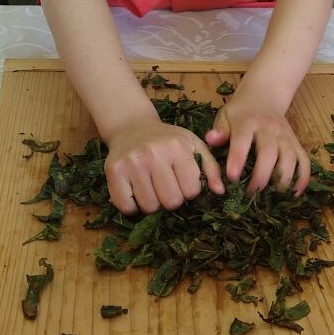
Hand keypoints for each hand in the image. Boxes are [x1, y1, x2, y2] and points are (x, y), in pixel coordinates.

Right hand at [104, 116, 224, 213]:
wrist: (132, 127)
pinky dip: (132, 207)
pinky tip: (137, 194)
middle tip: (167, 188)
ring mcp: (131, 163)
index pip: (191, 191)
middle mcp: (153, 154)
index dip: (189, 192)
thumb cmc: (168, 139)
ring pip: (149, 207)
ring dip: (153, 204)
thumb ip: (210, 168)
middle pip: (171, 202)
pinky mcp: (113, 171)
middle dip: (172, 200)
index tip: (182, 183)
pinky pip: (126, 207)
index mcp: (177, 148)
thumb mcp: (194, 145)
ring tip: (152, 189)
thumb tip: (220, 191)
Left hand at [204, 88, 309, 194]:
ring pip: (290, 157)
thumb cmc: (240, 113)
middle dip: (261, 175)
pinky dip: (302, 178)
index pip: (243, 140)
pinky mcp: (296, 143)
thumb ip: (219, 130)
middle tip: (251, 193)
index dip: (238, 158)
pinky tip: (295, 193)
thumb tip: (210, 140)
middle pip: (269, 152)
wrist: (265, 97)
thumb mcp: (225, 116)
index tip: (232, 177)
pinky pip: (304, 161)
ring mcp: (286, 136)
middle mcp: (270, 128)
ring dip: (283, 178)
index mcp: (247, 122)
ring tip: (273, 196)